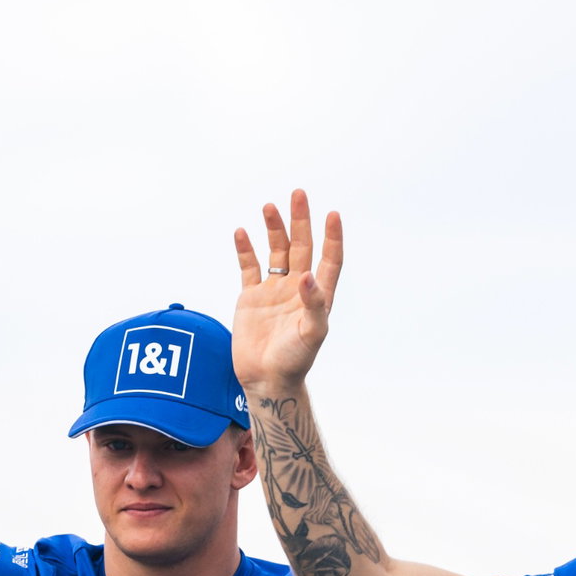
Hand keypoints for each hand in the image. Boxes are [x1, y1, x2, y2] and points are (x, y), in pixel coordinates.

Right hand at [231, 189, 342, 391]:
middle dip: (300, 221)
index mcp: (318, 296)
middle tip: (298, 195)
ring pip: (276, 252)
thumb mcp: (311, 334)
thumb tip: (308, 275)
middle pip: (301, 247)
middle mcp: (297, 288)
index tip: (332, 215)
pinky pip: (249, 267)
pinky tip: (243, 233)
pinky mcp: (251, 298)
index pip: (329, 259)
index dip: (332, 237)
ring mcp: (273, 291)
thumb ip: (314, 304)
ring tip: (269, 207)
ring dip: (274, 229)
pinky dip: (246, 249)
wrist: (266, 380)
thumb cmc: (295, 361)